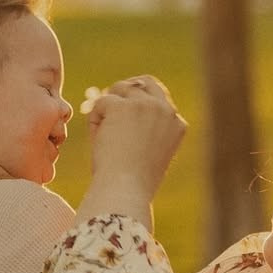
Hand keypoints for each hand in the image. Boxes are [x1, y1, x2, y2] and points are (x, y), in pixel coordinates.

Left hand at [76, 75, 186, 227]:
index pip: (158, 96)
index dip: (138, 101)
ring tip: (103, 135)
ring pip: (119, 89)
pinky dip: (95, 120)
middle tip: (107, 108)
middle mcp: (165, 110)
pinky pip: (101, 102)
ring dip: (107, 107)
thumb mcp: (149, 154)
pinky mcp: (123, 106)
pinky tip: (99, 140)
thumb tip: (118, 103)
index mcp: (177, 124)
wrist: (125, 189)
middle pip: (141, 82)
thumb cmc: (133, 181)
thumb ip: (144, 129)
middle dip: (122, 92)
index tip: (124, 114)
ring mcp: (145, 105)